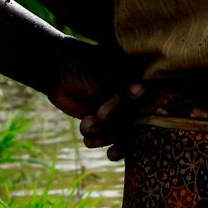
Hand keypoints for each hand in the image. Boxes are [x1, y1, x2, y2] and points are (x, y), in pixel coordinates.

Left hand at [43, 37, 145, 160]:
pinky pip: (104, 138)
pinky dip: (96, 141)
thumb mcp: (103, 75)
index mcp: (138, 86)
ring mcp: (117, 114)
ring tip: (89, 130)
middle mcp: (132, 102)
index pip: (152, 103)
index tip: (138, 123)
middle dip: (122, 130)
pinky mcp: (102, 124)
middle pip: (136, 124)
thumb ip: (122, 86)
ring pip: (119, 133)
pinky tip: (88, 140)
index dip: (149, 116)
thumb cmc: (84, 67)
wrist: (56, 74)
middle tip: (107, 129)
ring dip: (105, 135)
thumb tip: (142, 91)